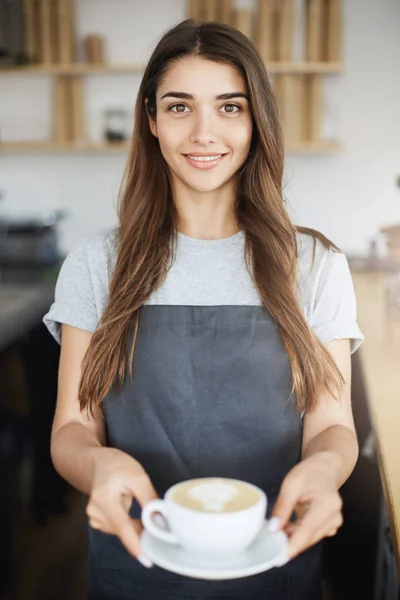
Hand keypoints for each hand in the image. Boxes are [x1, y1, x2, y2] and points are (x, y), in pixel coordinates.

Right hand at [86, 447, 157, 565]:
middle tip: (156, 523)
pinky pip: (116, 529)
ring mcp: (94, 517)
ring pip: (121, 531)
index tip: (147, 560)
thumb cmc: (119, 467)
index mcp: (105, 498)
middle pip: (123, 530)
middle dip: (140, 530)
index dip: (135, 544)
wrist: (98, 463)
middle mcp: (95, 511)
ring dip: (134, 527)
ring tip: (139, 508)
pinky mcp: (96, 521)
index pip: (122, 526)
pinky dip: (126, 525)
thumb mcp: (138, 477)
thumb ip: (149, 499)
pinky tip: (128, 511)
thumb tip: (160, 521)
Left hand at [269, 452, 342, 559]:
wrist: (324, 469)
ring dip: (292, 536)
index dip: (292, 545)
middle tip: (269, 536)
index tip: (278, 556)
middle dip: (288, 540)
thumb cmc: (310, 473)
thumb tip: (274, 528)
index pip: (307, 530)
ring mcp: (333, 523)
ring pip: (308, 539)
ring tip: (279, 525)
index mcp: (327, 503)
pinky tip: (288, 525)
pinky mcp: (329, 527)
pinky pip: (310, 536)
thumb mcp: (291, 483)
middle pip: (308, 538)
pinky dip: (297, 534)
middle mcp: (334, 517)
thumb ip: (282, 506)